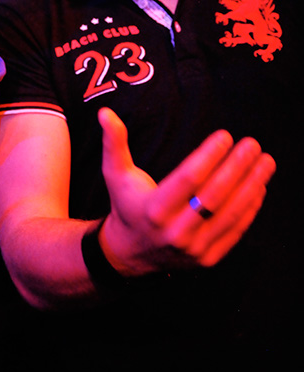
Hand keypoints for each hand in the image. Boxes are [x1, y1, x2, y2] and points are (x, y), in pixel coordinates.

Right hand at [98, 108, 275, 275]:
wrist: (130, 252)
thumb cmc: (126, 203)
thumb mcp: (115, 173)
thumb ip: (113, 142)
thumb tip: (105, 113)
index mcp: (153, 209)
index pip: (188, 179)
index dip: (209, 156)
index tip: (225, 136)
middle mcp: (175, 232)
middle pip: (214, 196)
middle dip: (237, 167)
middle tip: (252, 144)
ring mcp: (194, 249)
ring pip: (230, 214)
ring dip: (252, 186)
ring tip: (265, 162)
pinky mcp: (208, 258)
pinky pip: (235, 231)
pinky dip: (250, 208)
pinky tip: (259, 187)